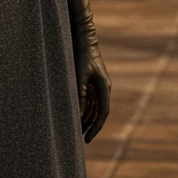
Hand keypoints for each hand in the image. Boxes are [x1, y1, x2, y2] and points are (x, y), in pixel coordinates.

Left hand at [62, 0, 109, 142]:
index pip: (102, 113)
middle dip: (90, 126)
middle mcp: (103, 88)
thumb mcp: (78, 75)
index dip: (95, 127)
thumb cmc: (81, 55)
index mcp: (104, 87)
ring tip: (75, 131)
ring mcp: (97, 85)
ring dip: (86, 119)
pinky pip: (89, 101)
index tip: (86, 139)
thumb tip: (79, 113)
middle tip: (79, 140)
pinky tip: (73, 116)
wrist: (83, 38)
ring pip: (93, 108)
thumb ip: (79, 94)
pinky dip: (82, 110)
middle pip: (98, 113)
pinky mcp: (91, 82)